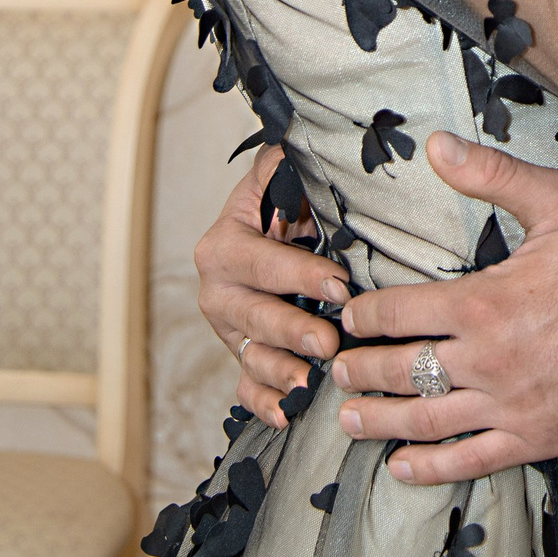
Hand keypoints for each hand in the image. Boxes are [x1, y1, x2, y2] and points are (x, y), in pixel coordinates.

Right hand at [193, 148, 346, 429]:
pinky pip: (246, 387)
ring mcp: (228, 328)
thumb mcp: (281, 176)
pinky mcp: (242, 356)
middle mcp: (218, 290)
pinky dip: (264, 403)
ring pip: (250, 354)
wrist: (267, 232)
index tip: (340, 284)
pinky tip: (287, 415)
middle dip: (292, 330)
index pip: (262, 262)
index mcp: (225, 244)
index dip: (300, 273)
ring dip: (279, 372)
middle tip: (328, 344)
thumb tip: (302, 140)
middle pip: (254, 315)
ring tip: (309, 384)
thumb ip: (286, 163)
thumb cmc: (285, 203)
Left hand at [328, 134, 557, 482]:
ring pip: (424, 420)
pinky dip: (431, 467)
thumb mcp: (556, 202)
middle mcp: (487, 359)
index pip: (398, 313)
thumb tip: (435, 145)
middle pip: (400, 370)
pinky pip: (471, 459)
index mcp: (482, 302)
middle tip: (335, 371)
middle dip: (359, 371)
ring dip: (378, 421)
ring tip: (349, 419)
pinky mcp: (538, 437)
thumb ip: (490, 175)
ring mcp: (511, 404)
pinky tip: (402, 466)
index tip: (346, 320)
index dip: (362, 318)